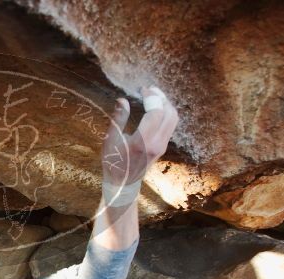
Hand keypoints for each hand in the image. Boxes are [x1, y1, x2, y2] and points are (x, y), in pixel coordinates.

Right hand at [100, 87, 177, 207]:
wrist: (123, 184)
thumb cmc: (113, 162)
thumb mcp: (110, 140)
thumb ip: (118, 119)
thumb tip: (123, 100)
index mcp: (142, 142)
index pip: (156, 113)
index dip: (151, 97)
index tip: (143, 90)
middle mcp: (156, 143)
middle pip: (169, 113)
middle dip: (161, 97)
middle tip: (149, 90)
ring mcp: (162, 146)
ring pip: (173, 118)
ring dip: (166, 104)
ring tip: (153, 96)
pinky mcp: (163, 146)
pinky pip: (171, 125)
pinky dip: (166, 112)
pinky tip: (155, 107)